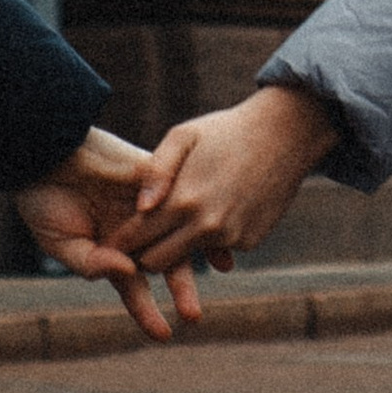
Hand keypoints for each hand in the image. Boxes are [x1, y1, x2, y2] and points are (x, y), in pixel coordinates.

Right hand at [14, 126, 203, 343]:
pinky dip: (194, 208)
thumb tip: (129, 273)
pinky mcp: (150, 176)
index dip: (147, 312)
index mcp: (110, 250)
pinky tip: (211, 222)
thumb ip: (92, 264)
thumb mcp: (61, 244)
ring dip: (197, 252)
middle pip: (165, 263)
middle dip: (181, 290)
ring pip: (178, 231)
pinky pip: (177, 193)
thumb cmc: (43, 202)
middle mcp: (132, 231)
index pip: (134, 286)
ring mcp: (143, 205)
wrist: (40, 154)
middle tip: (194, 316)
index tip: (164, 335)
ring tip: (222, 270)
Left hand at [112, 83, 339, 271]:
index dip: (119, 242)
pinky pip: (216, 249)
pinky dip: (209, 238)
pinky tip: (215, 210)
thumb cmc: (225, 130)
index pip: (137, 238)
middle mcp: (206, 226)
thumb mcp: (183, 137)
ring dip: (175, 248)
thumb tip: (140, 208)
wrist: (284, 134)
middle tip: (135, 240)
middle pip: (156, 262)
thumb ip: (155, 172)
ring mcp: (230, 237)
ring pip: (186, 259)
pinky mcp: (249, 241)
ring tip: (170, 225)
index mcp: (183, 199)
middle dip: (142, 254)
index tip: (106, 241)